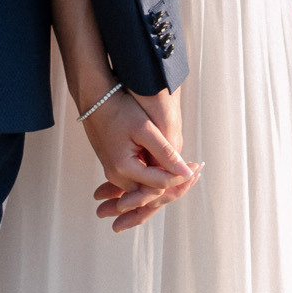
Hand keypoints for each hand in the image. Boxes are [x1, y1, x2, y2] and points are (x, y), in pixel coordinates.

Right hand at [81, 85, 200, 231]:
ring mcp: (115, 174)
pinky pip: (139, 180)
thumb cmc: (120, 110)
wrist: (95, 100)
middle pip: (153, 192)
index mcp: (124, 169)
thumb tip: (187, 172)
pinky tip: (167, 164)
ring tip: (185, 167)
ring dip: (166, 180)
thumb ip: (166, 153)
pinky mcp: (116, 169)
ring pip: (146, 188)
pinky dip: (154, 176)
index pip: (160, 184)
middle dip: (175, 183)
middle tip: (195, 169)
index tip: (196, 166)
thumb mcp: (146, 130)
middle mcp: (117, 177)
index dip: (180, 177)